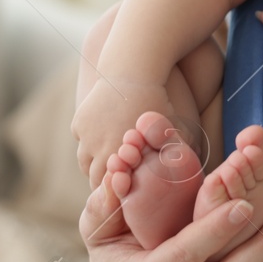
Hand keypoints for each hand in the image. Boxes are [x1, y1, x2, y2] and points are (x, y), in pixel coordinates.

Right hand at [71, 77, 181, 191]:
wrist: (133, 70)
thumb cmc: (158, 101)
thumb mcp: (169, 132)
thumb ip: (172, 156)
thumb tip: (184, 177)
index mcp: (117, 156)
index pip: (108, 188)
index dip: (117, 190)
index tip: (126, 190)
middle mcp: (95, 150)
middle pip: (92, 177)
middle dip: (103, 181)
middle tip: (114, 183)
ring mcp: (84, 136)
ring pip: (83, 159)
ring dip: (94, 163)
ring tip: (107, 164)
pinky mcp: (78, 122)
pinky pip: (81, 139)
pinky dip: (88, 142)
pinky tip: (100, 140)